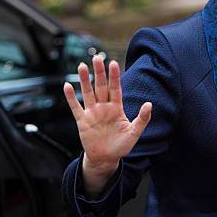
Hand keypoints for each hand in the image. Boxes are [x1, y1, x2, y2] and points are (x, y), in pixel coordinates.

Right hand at [63, 56, 151, 193]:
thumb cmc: (121, 145)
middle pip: (101, 86)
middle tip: (97, 57)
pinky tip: (67, 85)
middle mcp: (104, 107)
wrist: (106, 158)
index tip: (113, 63)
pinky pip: (75, 107)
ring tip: (82, 65)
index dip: (114, 76)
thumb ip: (142, 119)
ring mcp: (92, 113)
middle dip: (99, 72)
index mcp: (117, 108)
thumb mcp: (134, 133)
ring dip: (85, 80)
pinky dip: (71, 97)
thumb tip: (149, 104)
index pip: (116, 88)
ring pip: (88, 93)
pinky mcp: (82, 121)